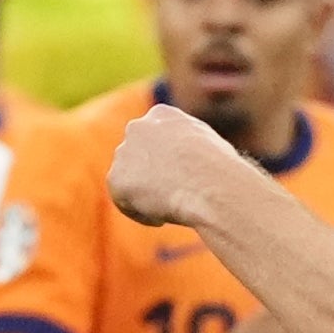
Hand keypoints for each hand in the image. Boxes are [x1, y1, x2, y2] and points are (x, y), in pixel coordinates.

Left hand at [106, 103, 244, 230]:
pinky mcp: (115, 179)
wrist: (206, 183)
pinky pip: (124, 202)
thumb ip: (190, 146)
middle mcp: (137, 128)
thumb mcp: (210, 145)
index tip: (177, 178)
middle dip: (149, 176)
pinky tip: (162, 217)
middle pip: (137, 158)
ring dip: (144, 196)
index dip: (165, 161)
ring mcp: (123, 152)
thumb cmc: (218, 168)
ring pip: (129, 181)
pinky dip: (141, 214)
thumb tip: (190, 161)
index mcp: (162, 115)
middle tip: (168, 196)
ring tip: (169, 208)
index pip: (155, 138)